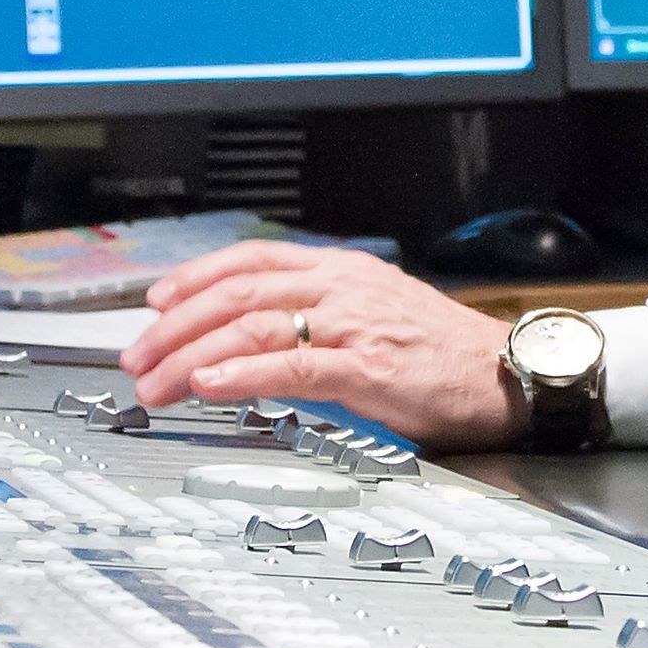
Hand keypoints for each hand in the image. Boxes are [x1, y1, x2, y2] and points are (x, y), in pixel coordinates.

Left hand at [118, 241, 527, 447]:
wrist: (509, 374)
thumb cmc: (444, 354)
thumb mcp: (374, 317)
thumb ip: (319, 318)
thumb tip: (259, 337)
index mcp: (341, 271)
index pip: (252, 262)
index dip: (195, 278)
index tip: (156, 303)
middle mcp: (341, 288)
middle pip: (237, 294)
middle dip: (176, 325)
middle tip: (137, 356)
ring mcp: (353, 325)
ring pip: (252, 328)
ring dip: (191, 356)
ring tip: (156, 382)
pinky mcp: (367, 368)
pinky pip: (291, 366)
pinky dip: (240, 375)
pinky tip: (208, 385)